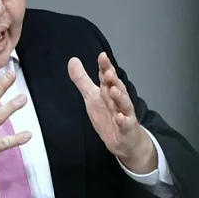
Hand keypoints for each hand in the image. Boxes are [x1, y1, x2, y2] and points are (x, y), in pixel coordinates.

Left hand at [68, 52, 155, 173]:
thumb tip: (72, 60)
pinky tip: (120, 117)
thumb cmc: (109, 116)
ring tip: (114, 91)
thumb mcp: (92, 97)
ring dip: (120, 97)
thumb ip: (82, 79)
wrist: (125, 141)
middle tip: (108, 73)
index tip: (102, 56)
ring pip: (124, 104)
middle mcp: (118, 100)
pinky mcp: (126, 129)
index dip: (105, 67)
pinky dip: (123, 121)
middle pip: (117, 87)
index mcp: (109, 92)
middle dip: (113, 80)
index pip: (107, 77)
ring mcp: (124, 114)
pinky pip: (126, 125)